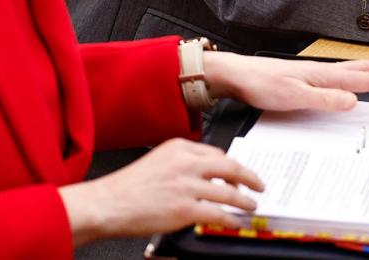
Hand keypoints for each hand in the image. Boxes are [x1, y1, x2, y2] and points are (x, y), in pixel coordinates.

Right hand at [59, 138, 263, 245]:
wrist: (109, 203)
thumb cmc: (128, 187)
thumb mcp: (157, 161)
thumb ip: (182, 163)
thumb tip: (206, 174)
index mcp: (179, 147)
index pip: (216, 152)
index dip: (233, 164)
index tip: (241, 171)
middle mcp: (186, 163)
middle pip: (230, 166)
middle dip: (249, 176)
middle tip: (259, 184)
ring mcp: (187, 186)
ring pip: (228, 191)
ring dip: (245, 200)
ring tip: (251, 205)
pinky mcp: (185, 209)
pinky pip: (218, 213)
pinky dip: (232, 218)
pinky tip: (236, 221)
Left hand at [204, 52, 368, 110]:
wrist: (237, 74)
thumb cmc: (260, 84)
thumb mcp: (293, 96)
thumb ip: (324, 99)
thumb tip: (354, 100)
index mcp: (324, 74)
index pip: (366, 79)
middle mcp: (324, 71)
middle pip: (366, 69)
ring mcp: (316, 73)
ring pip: (356, 70)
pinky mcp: (308, 78)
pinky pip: (344, 75)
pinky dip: (360, 77)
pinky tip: (357, 84)